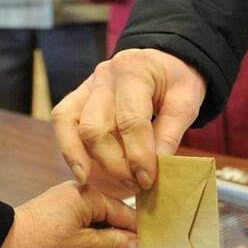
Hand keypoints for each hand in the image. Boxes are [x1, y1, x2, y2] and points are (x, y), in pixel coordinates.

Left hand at [0, 181, 137, 247]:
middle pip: (109, 223)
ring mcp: (66, 208)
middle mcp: (80, 197)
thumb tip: (135, 243)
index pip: (124, 213)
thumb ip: (113, 243)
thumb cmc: (39, 241)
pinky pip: (76, 235)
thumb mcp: (82, 245)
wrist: (0, 242)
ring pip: (93, 231)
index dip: (136, 235)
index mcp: (89, 196)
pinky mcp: (56, 220)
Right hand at [50, 49, 205, 198]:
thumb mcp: (185, 102)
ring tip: (110, 185)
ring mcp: (86, 85)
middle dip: (114, 164)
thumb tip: (154, 170)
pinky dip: (70, 149)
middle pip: (96, 128)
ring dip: (88, 161)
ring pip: (72, 126)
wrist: (162, 62)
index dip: (138, 155)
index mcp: (134, 70)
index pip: (131, 120)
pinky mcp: (76, 96)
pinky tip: (84, 173)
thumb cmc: (175, 81)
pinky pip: (62, 122)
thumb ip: (170, 134)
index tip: (148, 180)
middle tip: (135, 185)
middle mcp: (104, 75)